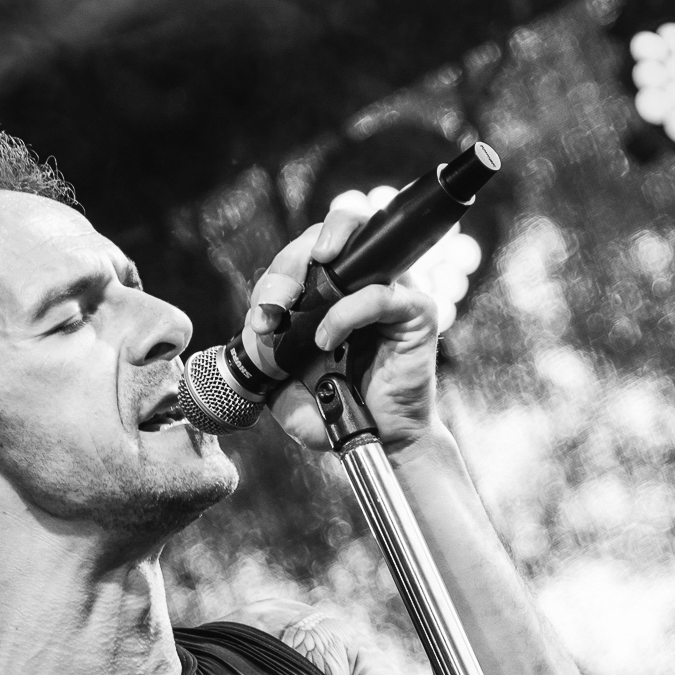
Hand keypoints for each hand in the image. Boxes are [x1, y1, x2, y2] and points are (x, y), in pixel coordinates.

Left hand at [243, 197, 440, 454]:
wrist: (379, 440)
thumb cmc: (338, 408)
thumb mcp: (285, 385)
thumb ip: (268, 354)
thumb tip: (260, 325)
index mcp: (332, 290)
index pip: (302, 255)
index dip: (276, 278)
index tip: (260, 318)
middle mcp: (363, 281)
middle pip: (329, 234)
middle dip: (290, 261)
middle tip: (274, 302)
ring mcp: (392, 291)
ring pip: (359, 243)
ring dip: (318, 263)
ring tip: (292, 303)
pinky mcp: (415, 311)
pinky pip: (378, 295)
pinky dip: (345, 313)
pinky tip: (324, 340)